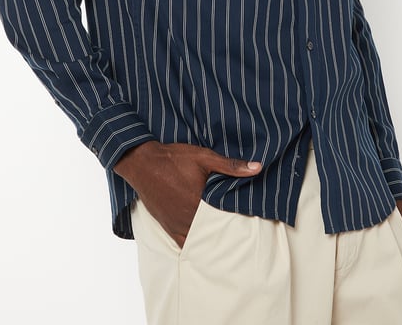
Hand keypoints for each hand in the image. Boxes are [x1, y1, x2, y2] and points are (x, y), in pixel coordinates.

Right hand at [114, 141, 261, 247]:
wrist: (144, 164)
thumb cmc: (174, 159)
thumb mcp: (204, 157)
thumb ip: (231, 165)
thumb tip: (257, 167)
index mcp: (201, 202)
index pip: (227, 217)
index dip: (240, 218)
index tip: (251, 219)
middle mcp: (190, 218)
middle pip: (215, 230)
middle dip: (227, 229)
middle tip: (242, 231)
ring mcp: (178, 226)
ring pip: (201, 240)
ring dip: (212, 238)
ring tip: (226, 238)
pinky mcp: (169, 228)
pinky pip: (185, 244)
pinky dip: (195, 244)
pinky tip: (205, 244)